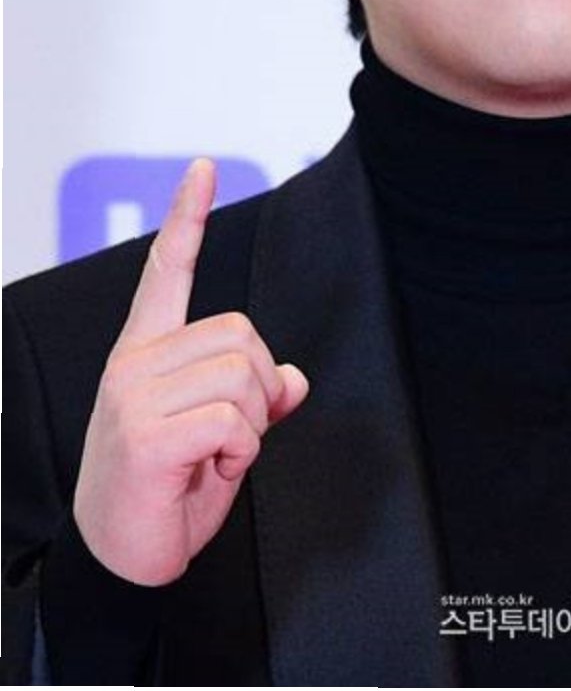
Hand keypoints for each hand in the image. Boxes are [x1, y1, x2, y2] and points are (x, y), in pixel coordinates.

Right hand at [73, 158, 309, 584]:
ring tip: (209, 457)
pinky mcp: (145, 432)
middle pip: (243, 333)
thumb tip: (293, 379)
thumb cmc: (165, 490)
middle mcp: (135, 362)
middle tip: (223, 437)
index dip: (188, 216)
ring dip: (248, 427)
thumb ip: (251, 394)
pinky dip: (238, 453)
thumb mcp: (218, 433)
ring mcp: (134, 394)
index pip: (166, 270)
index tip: (203, 168)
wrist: (121, 557)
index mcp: (146, 351)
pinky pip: (235, 420)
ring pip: (245, 376)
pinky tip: (203, 471)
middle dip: (256, 390)